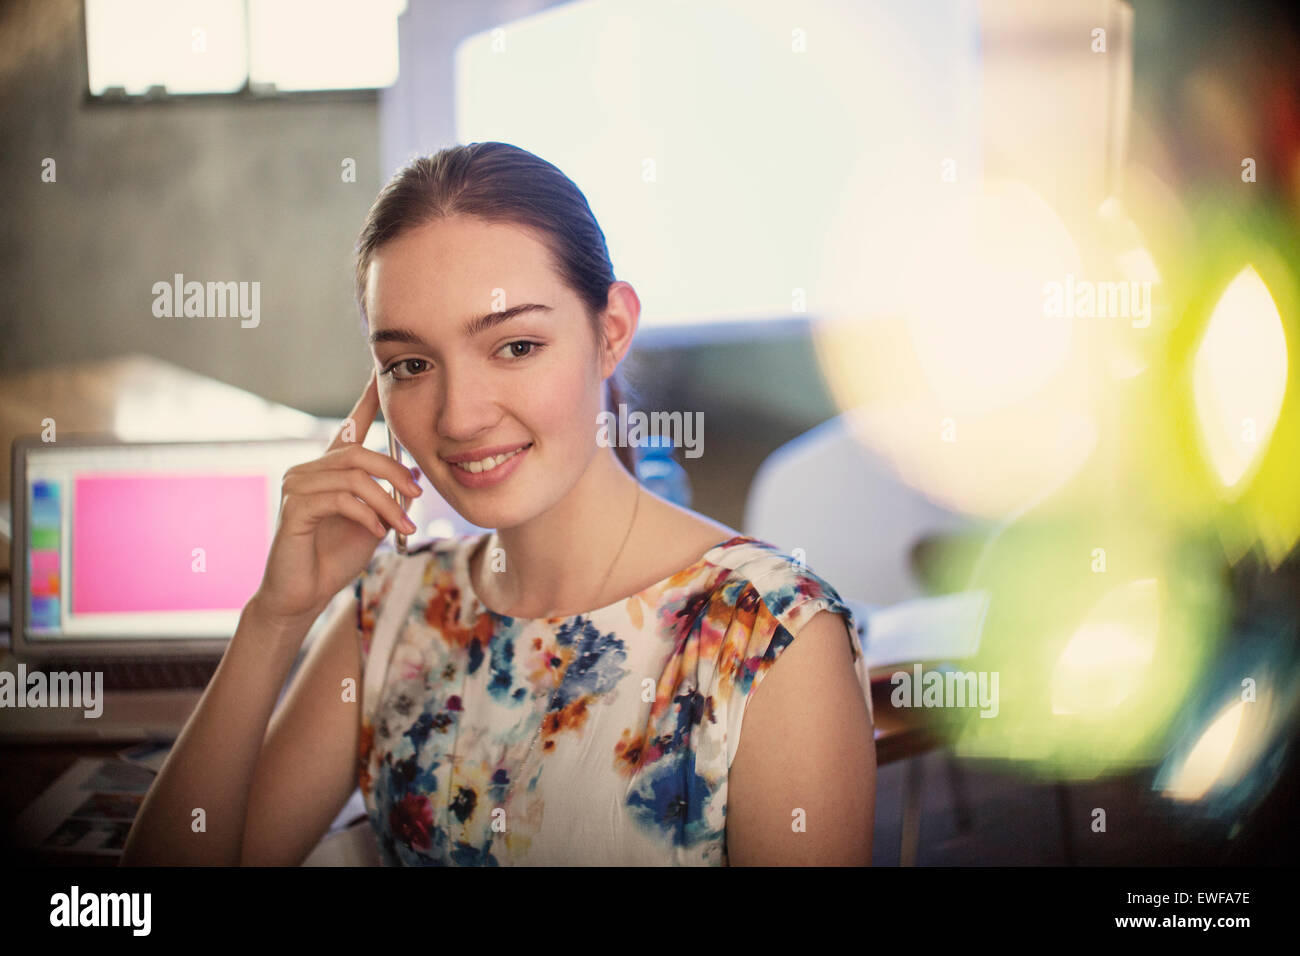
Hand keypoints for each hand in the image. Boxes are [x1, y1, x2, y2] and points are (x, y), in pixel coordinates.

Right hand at [250, 370, 421, 627]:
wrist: (304, 594)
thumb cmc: (336, 557)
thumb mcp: (374, 521)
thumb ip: (389, 496)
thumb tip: (412, 475)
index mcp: (329, 470)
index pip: (350, 427)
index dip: (368, 401)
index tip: (382, 374)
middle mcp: (309, 470)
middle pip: (359, 453)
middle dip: (395, 472)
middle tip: (417, 495)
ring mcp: (296, 486)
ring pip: (354, 478)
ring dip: (387, 503)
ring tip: (404, 526)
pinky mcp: (293, 508)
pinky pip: (340, 499)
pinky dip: (366, 515)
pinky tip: (377, 534)